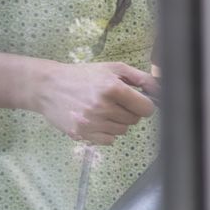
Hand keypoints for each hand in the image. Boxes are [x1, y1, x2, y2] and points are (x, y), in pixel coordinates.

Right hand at [33, 61, 157, 144]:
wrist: (48, 86)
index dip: (145, 105)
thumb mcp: (113, 68)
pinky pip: (109, 140)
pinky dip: (107, 133)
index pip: (146, 108)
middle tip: (116, 103)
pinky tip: (97, 120)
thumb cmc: (83, 75)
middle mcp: (101, 107)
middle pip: (134, 120)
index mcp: (112, 88)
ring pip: (122, 131)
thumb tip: (161, 90)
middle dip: (130, 112)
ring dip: (118, 122)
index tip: (139, 102)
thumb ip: (140, 78)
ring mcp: (90, 122)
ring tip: (104, 110)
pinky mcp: (81, 133)